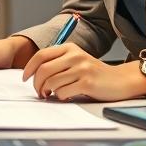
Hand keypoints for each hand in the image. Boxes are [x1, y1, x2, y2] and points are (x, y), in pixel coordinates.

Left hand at [22, 44, 145, 101]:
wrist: (120, 80)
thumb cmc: (94, 73)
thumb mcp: (76, 61)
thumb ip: (58, 63)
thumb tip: (34, 75)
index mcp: (69, 48)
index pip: (41, 55)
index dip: (29, 68)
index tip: (25, 78)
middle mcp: (75, 56)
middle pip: (43, 70)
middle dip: (36, 84)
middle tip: (39, 92)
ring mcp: (81, 68)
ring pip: (51, 82)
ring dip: (47, 92)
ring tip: (50, 95)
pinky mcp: (87, 82)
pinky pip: (63, 92)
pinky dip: (60, 97)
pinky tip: (65, 96)